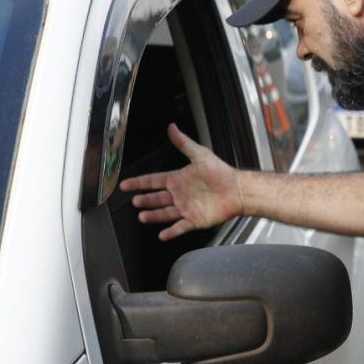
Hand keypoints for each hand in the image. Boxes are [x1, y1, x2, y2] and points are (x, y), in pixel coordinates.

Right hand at [119, 123, 243, 239]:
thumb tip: (172, 127)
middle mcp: (180, 194)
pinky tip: (162, 235)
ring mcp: (186, 208)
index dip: (139, 182)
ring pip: (165, 213)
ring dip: (153, 215)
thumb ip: (183, 143)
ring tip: (142, 216)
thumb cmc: (221, 171)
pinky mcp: (195, 220)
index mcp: (179, 179)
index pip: (154, 181)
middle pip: (157, 198)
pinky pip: (179, 227)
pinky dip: (170, 232)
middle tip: (134, 201)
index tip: (125, 184)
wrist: (238, 189)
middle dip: (145, 200)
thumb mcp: (200, 154)